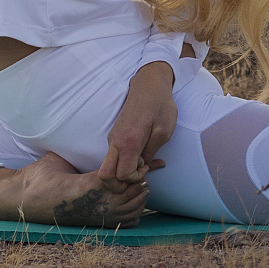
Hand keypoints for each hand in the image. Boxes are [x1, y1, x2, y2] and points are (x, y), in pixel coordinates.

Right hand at [100, 62, 176, 182]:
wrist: (149, 84)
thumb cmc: (159, 106)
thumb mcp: (163, 132)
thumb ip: (150, 154)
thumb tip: (142, 166)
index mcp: (128, 142)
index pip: (122, 175)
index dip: (135, 178)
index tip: (148, 168)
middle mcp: (115, 141)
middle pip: (105, 175)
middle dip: (121, 183)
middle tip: (141, 173)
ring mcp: (113, 138)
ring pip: (109, 166)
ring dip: (124, 172)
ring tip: (146, 162)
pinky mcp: (115, 136)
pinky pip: (114, 157)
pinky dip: (125, 162)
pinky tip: (143, 155)